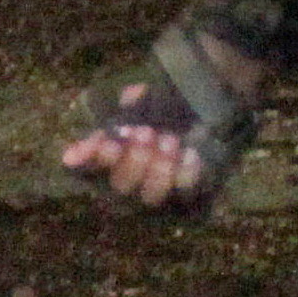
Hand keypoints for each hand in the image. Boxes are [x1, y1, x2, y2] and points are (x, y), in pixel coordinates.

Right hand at [62, 20, 265, 215]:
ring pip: (150, 195)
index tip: (106, 143)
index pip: (87, 168)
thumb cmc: (168, 107)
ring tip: (170, 140)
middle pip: (120, 186)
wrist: (210, 111)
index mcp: (110, 157)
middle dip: (132, 160)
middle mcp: (130, 181)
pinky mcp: (189, 196)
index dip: (90, 161)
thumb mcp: (146, 101)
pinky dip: (186, 173)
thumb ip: (131, 104)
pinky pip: (184, 192)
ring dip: (158, 169)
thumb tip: (127, 99)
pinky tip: (190, 154)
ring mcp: (159, 192)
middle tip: (145, 134)